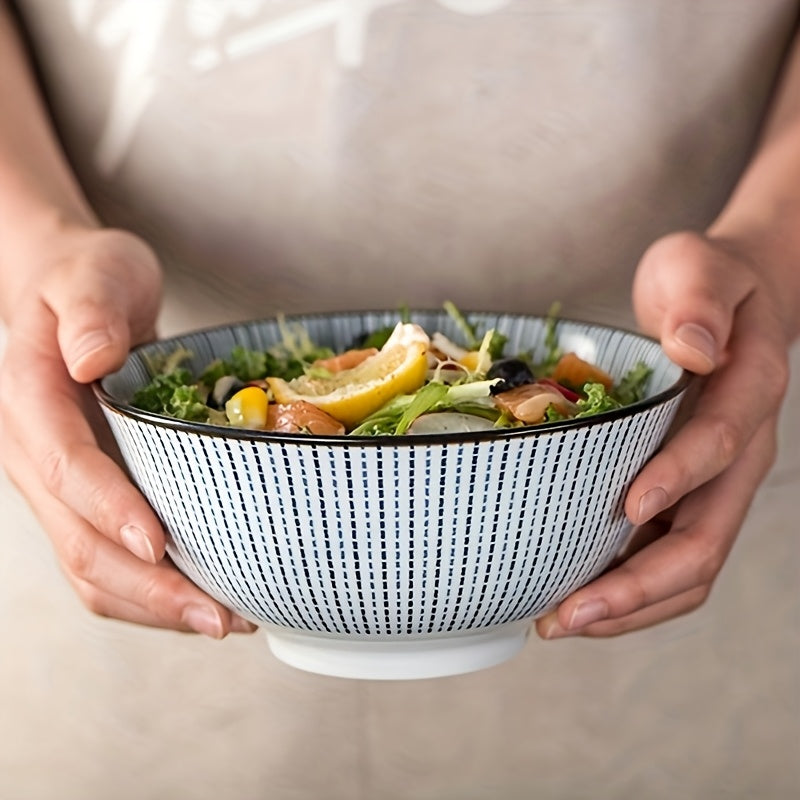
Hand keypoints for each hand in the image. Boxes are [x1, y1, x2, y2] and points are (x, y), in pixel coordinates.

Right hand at [0, 225, 255, 636]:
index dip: (109, 509)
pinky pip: (107, 559)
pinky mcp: (84, 497)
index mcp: (28, 401)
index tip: (160, 544)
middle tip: (217, 615)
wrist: (72, 294)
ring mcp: (56, 485)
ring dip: (153, 605)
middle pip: (78, 540)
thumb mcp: (94, 273)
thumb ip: (89, 312)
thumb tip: (89, 357)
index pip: (66, 467)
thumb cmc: (88, 279)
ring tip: (222, 620)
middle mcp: (33, 454)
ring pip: (90, 566)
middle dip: (146, 586)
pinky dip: (152, 589)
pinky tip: (201, 597)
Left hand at [536, 230, 790, 636]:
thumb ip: (698, 300)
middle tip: (570, 612)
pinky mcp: (689, 496)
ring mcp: (715, 483)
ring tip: (561, 623)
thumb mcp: (698, 266)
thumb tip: (694, 347)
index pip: (720, 445)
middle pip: (706, 539)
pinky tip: (577, 598)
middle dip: (640, 584)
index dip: (678, 477)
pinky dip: (628, 588)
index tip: (626, 506)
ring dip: (630, 605)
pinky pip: (667, 557)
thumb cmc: (703, 282)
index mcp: (749, 391)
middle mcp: (740, 452)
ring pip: (690, 567)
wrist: (729, 303)